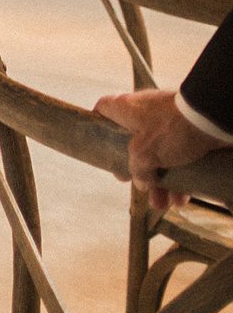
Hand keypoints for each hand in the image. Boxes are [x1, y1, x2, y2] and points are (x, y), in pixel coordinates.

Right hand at [93, 88, 229, 211]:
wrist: (213, 120)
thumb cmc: (170, 129)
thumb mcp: (143, 154)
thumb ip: (136, 170)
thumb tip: (140, 182)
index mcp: (126, 109)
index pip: (103, 110)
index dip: (99, 126)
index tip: (102, 147)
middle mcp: (145, 114)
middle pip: (133, 143)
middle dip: (139, 170)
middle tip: (139, 186)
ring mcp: (169, 123)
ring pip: (159, 155)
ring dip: (161, 182)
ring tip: (163, 204)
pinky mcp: (190, 132)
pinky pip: (180, 158)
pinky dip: (180, 177)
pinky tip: (182, 198)